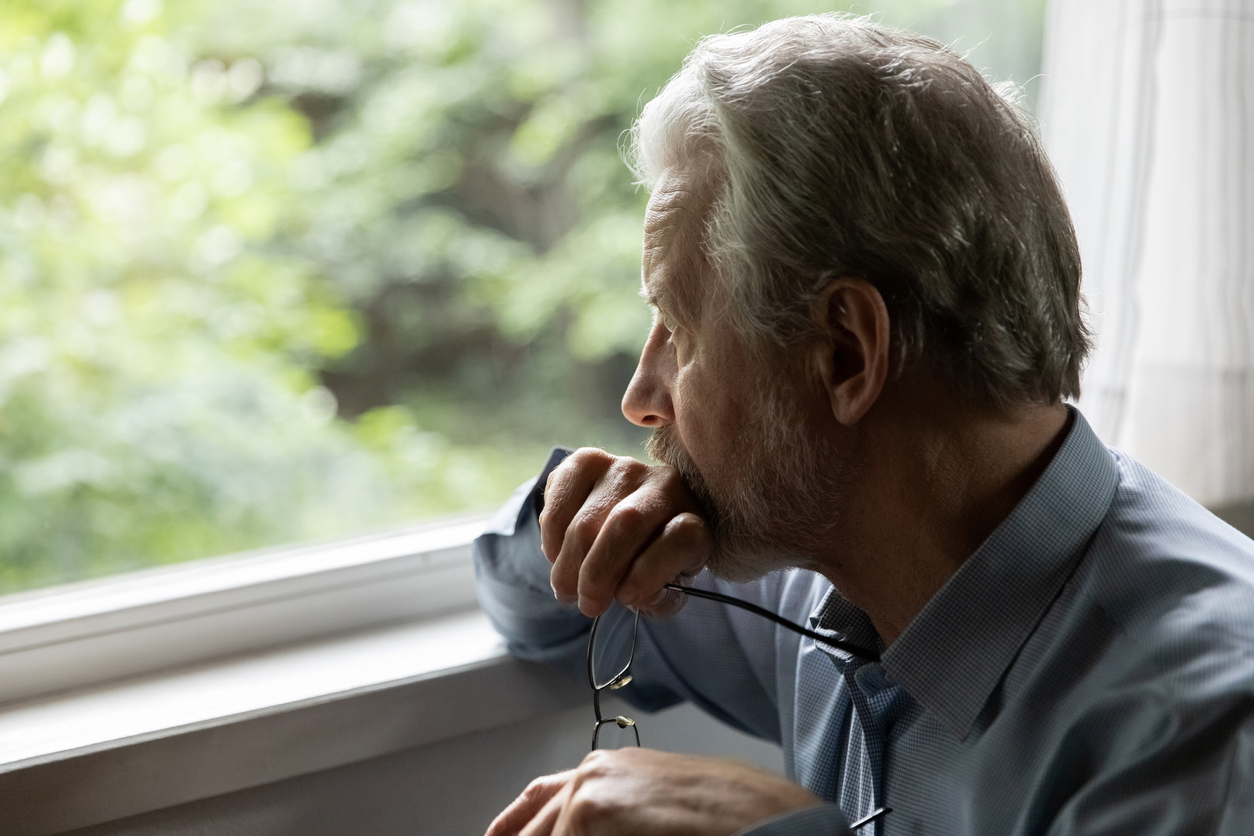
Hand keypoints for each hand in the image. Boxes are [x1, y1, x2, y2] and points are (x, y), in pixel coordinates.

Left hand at [484, 748, 820, 835]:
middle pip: (535, 826)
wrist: (761, 816)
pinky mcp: (589, 812)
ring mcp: (587, 792)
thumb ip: (621, 820)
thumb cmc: (733, 814)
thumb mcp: (661, 806)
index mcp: (612, 771)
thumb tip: (603, 830)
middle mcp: (593, 774)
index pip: (541, 796)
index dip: (514, 824)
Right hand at [539, 448, 710, 617]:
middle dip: (597, 573)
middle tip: (587, 604)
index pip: (681, 536)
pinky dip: (551, 534)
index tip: (626, 599)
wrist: (635, 532)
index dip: (649, 574)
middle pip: (625, 524)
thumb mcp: (664, 591)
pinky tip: (556, 554)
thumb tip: (626, 590)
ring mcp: (626, 468)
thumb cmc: (650, 568)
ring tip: (566, 587)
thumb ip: (652, 598)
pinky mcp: (589, 461)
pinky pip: (559, 497)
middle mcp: (665, 484)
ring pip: (588, 519)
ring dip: (568, 563)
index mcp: (695, 519)